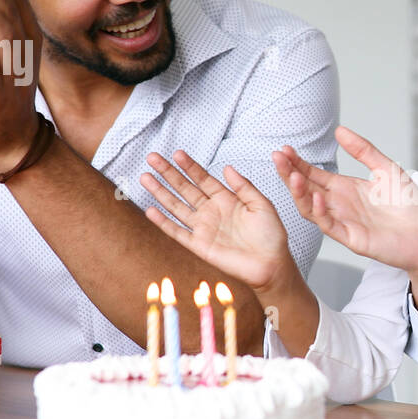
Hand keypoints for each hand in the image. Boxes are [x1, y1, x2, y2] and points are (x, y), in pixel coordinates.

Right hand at [140, 151, 293, 292]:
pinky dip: (164, 222)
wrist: (271, 264)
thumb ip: (244, 187)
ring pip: (176, 206)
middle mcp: (211, 212)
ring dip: (161, 192)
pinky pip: (178, 232)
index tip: (177, 153)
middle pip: (185, 188)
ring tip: (145, 177)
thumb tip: (227, 167)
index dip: (190, 167)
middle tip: (153, 158)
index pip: (203, 179)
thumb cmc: (271, 236)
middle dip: (169, 173)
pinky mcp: (199, 246)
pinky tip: (151, 210)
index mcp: (227, 199)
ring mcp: (203, 228)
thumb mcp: (262, 205)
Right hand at [274, 125, 417, 275]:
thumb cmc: (410, 205)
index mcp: (346, 189)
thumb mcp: (387, 169)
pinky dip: (320, 212)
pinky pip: (329, 226)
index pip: (314, 175)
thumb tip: (339, 130)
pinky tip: (316, 196)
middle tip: (277, 157)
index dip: (298, 163)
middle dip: (290, 173)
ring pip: (311, 208)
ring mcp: (343, 222)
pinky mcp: (352, 238)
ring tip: (292, 175)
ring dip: (299, 192)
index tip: (284, 149)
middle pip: (306, 189)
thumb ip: (364, 151)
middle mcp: (339, 205)